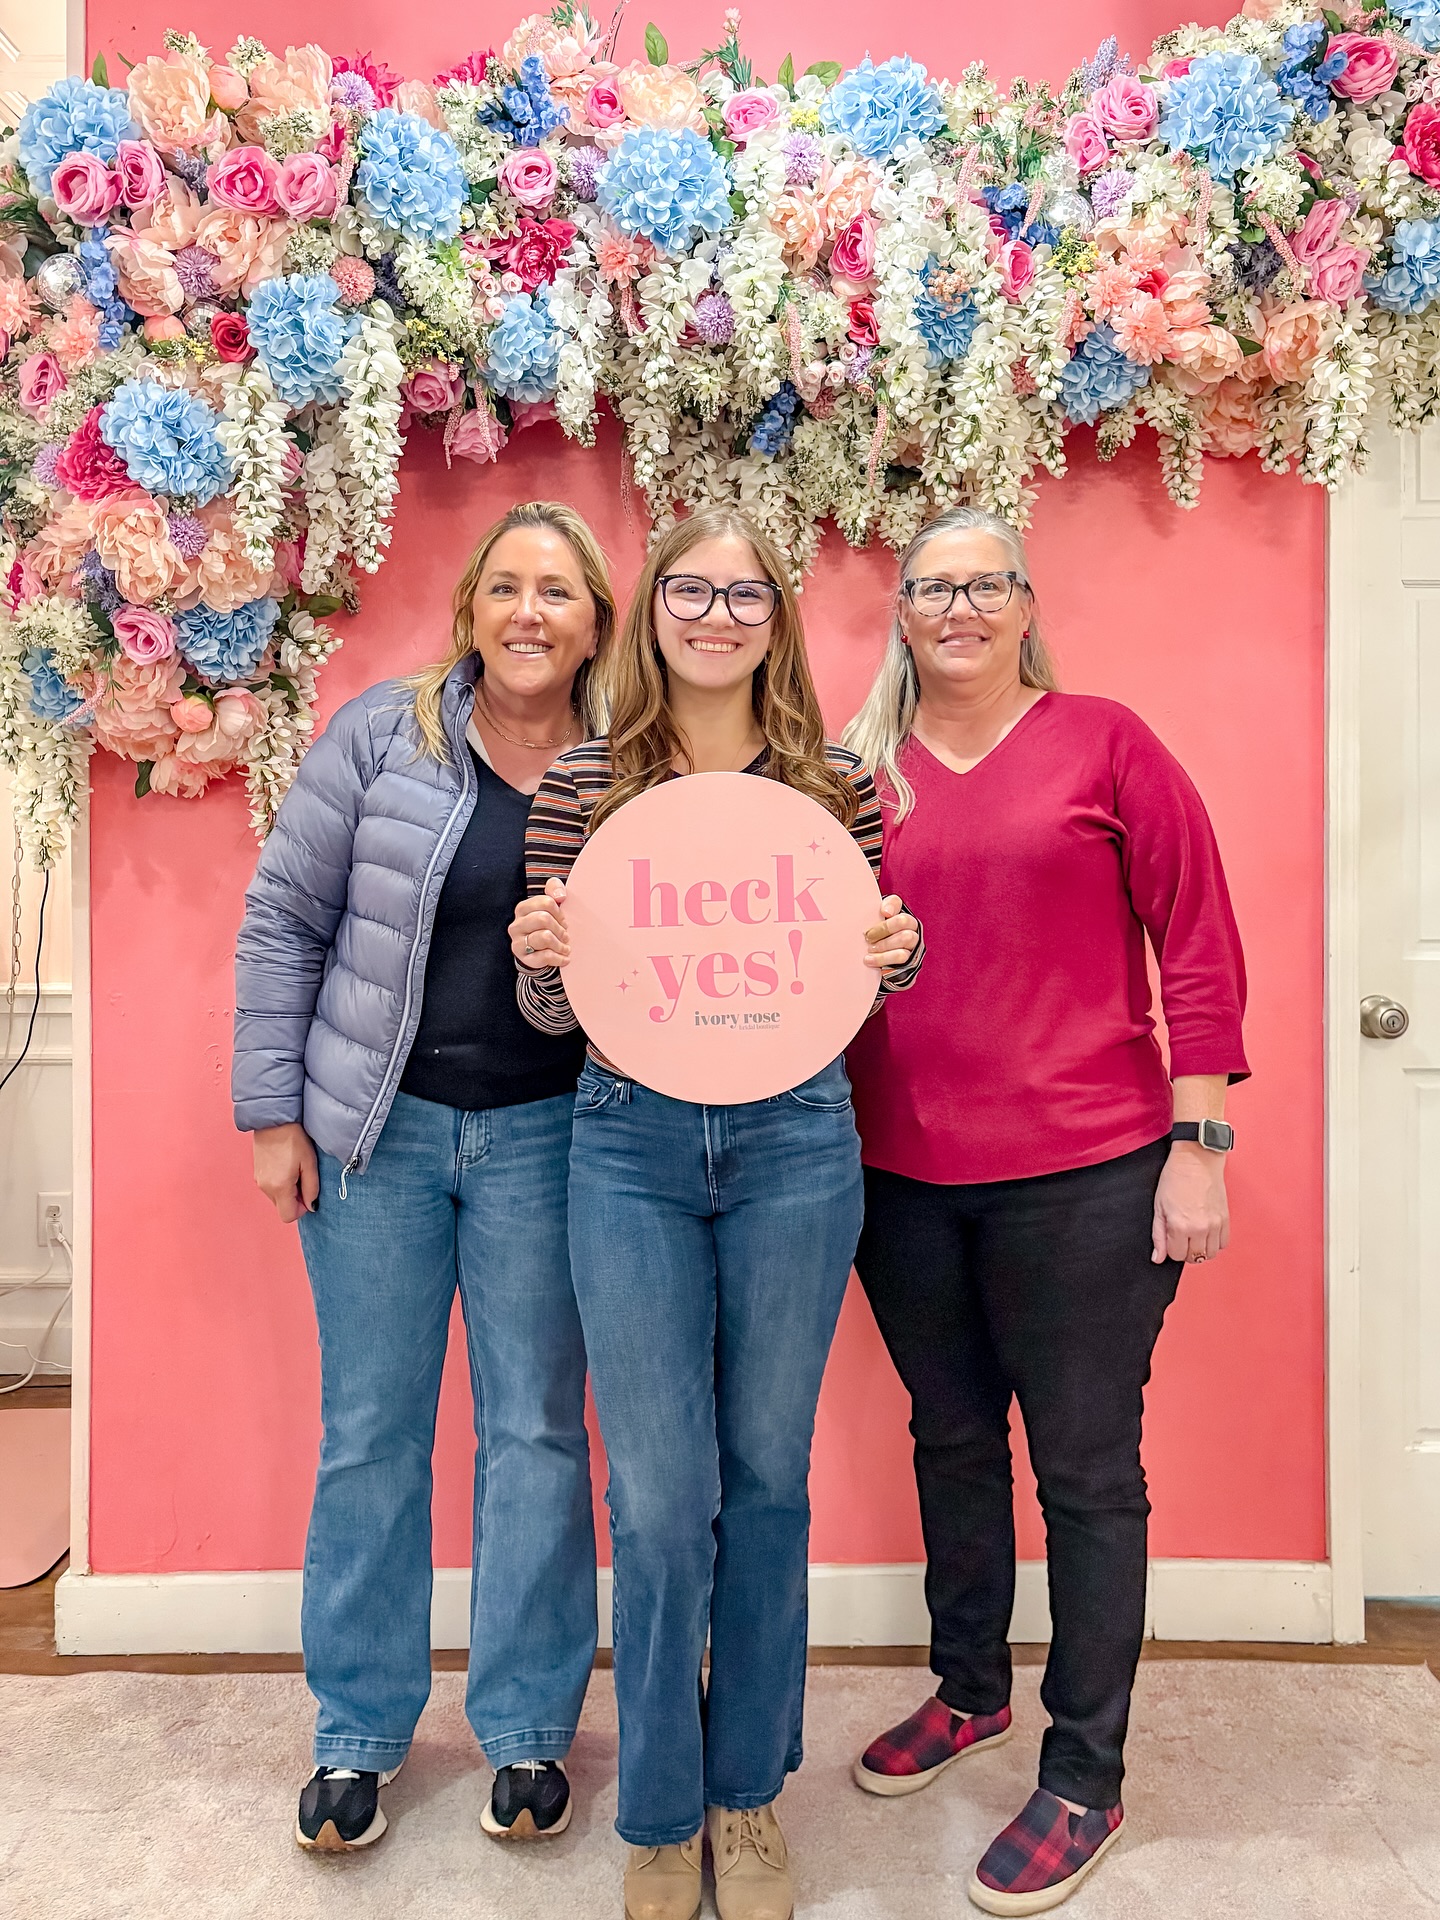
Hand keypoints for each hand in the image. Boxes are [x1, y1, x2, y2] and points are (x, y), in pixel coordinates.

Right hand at [253, 1122, 318, 1223]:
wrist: (273, 1121)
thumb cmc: (293, 1139)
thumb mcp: (309, 1164)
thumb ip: (311, 1188)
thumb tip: (311, 1206)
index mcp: (279, 1187)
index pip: (288, 1216)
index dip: (301, 1208)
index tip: (307, 1192)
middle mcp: (265, 1187)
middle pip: (282, 1207)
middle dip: (295, 1199)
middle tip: (302, 1177)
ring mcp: (259, 1180)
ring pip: (276, 1198)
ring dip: (287, 1190)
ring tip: (294, 1168)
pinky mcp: (257, 1173)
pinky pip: (270, 1187)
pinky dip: (279, 1183)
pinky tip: (285, 1165)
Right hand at [510, 876, 569, 969]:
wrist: (538, 953)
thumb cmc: (546, 927)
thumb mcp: (550, 905)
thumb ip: (554, 889)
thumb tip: (560, 895)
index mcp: (523, 908)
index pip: (546, 902)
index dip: (559, 912)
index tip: (563, 921)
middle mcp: (517, 925)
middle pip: (544, 919)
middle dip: (560, 928)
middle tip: (565, 935)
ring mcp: (518, 943)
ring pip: (545, 937)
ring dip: (560, 944)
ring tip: (565, 947)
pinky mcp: (525, 959)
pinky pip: (545, 956)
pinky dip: (559, 958)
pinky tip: (564, 958)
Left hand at [864, 894, 919, 971]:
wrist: (879, 971)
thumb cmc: (873, 946)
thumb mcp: (869, 931)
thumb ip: (868, 920)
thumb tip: (861, 912)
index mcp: (897, 915)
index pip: (896, 902)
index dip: (891, 905)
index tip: (884, 913)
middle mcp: (909, 927)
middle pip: (903, 920)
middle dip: (884, 928)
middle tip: (868, 937)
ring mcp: (913, 944)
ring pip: (906, 938)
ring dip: (884, 944)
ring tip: (870, 949)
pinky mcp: (911, 960)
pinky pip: (902, 956)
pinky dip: (883, 958)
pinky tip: (870, 960)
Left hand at [1152, 1143, 1229, 1265]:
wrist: (1196, 1160)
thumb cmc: (1175, 1179)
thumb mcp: (1159, 1207)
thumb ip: (1158, 1236)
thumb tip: (1157, 1258)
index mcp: (1180, 1226)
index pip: (1177, 1256)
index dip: (1171, 1248)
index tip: (1170, 1237)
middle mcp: (1199, 1229)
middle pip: (1195, 1257)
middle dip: (1186, 1251)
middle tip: (1181, 1237)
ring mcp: (1215, 1224)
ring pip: (1210, 1254)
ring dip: (1201, 1249)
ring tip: (1194, 1235)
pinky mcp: (1225, 1219)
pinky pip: (1224, 1243)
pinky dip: (1215, 1242)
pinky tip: (1206, 1232)